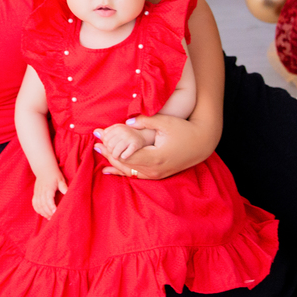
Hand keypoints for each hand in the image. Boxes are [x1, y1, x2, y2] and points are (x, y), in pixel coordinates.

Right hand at [31, 171, 68, 218]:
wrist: (44, 169)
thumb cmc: (54, 175)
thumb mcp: (61, 180)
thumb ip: (63, 187)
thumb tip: (68, 193)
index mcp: (48, 189)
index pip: (49, 200)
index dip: (51, 207)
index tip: (55, 212)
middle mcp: (41, 192)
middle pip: (43, 205)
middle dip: (48, 213)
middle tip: (54, 218)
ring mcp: (37, 193)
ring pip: (38, 205)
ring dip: (43, 212)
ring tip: (49, 218)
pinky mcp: (35, 194)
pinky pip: (34, 203)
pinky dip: (37, 209)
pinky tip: (42, 213)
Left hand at [95, 113, 216, 178]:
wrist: (201, 143)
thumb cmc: (184, 130)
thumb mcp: (165, 122)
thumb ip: (145, 121)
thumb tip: (127, 122)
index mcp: (155, 158)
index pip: (126, 155)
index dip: (111, 146)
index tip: (100, 135)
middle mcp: (154, 170)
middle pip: (124, 164)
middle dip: (108, 153)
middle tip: (94, 143)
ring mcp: (155, 174)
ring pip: (128, 171)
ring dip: (112, 162)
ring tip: (98, 151)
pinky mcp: (157, 174)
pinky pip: (135, 175)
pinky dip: (121, 171)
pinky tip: (108, 169)